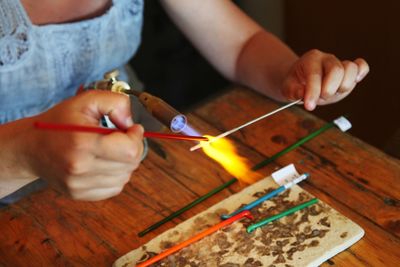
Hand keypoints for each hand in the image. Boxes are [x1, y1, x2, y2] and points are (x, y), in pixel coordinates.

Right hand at [24, 91, 143, 200]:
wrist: (31, 147)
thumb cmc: (58, 123)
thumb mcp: (86, 100)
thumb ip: (115, 102)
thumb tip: (131, 123)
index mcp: (82, 143)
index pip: (130, 150)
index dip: (136, 137)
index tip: (132, 130)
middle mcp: (80, 167)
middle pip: (130, 164)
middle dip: (132, 148)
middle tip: (122, 138)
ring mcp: (79, 184)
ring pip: (125, 177)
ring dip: (125, 163)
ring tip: (110, 150)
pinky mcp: (79, 194)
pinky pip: (114, 188)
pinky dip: (116, 175)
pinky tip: (105, 163)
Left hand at [282, 49, 369, 110]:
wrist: (301, 81)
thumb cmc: (295, 84)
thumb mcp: (288, 89)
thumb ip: (294, 92)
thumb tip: (303, 95)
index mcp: (310, 60)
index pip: (314, 75)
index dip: (313, 92)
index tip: (309, 106)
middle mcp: (327, 59)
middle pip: (336, 70)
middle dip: (329, 90)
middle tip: (321, 99)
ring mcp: (340, 64)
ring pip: (351, 69)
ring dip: (343, 86)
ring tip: (332, 93)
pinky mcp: (350, 72)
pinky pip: (362, 66)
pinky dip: (361, 73)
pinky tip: (355, 81)